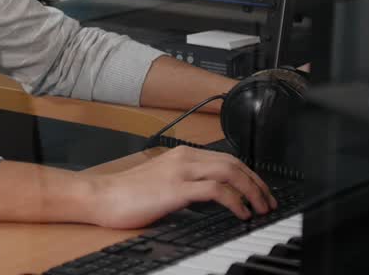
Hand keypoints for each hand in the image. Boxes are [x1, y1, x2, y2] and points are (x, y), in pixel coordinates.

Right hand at [81, 146, 277, 229]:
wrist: (101, 196)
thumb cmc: (125, 193)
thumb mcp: (160, 180)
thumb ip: (184, 181)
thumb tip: (209, 194)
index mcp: (180, 155)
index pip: (225, 158)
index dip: (248, 174)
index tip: (259, 191)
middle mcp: (183, 158)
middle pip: (233, 163)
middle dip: (257, 182)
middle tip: (268, 201)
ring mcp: (180, 172)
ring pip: (229, 172)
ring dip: (251, 191)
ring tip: (261, 208)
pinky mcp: (176, 190)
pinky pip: (216, 191)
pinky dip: (235, 201)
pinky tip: (241, 213)